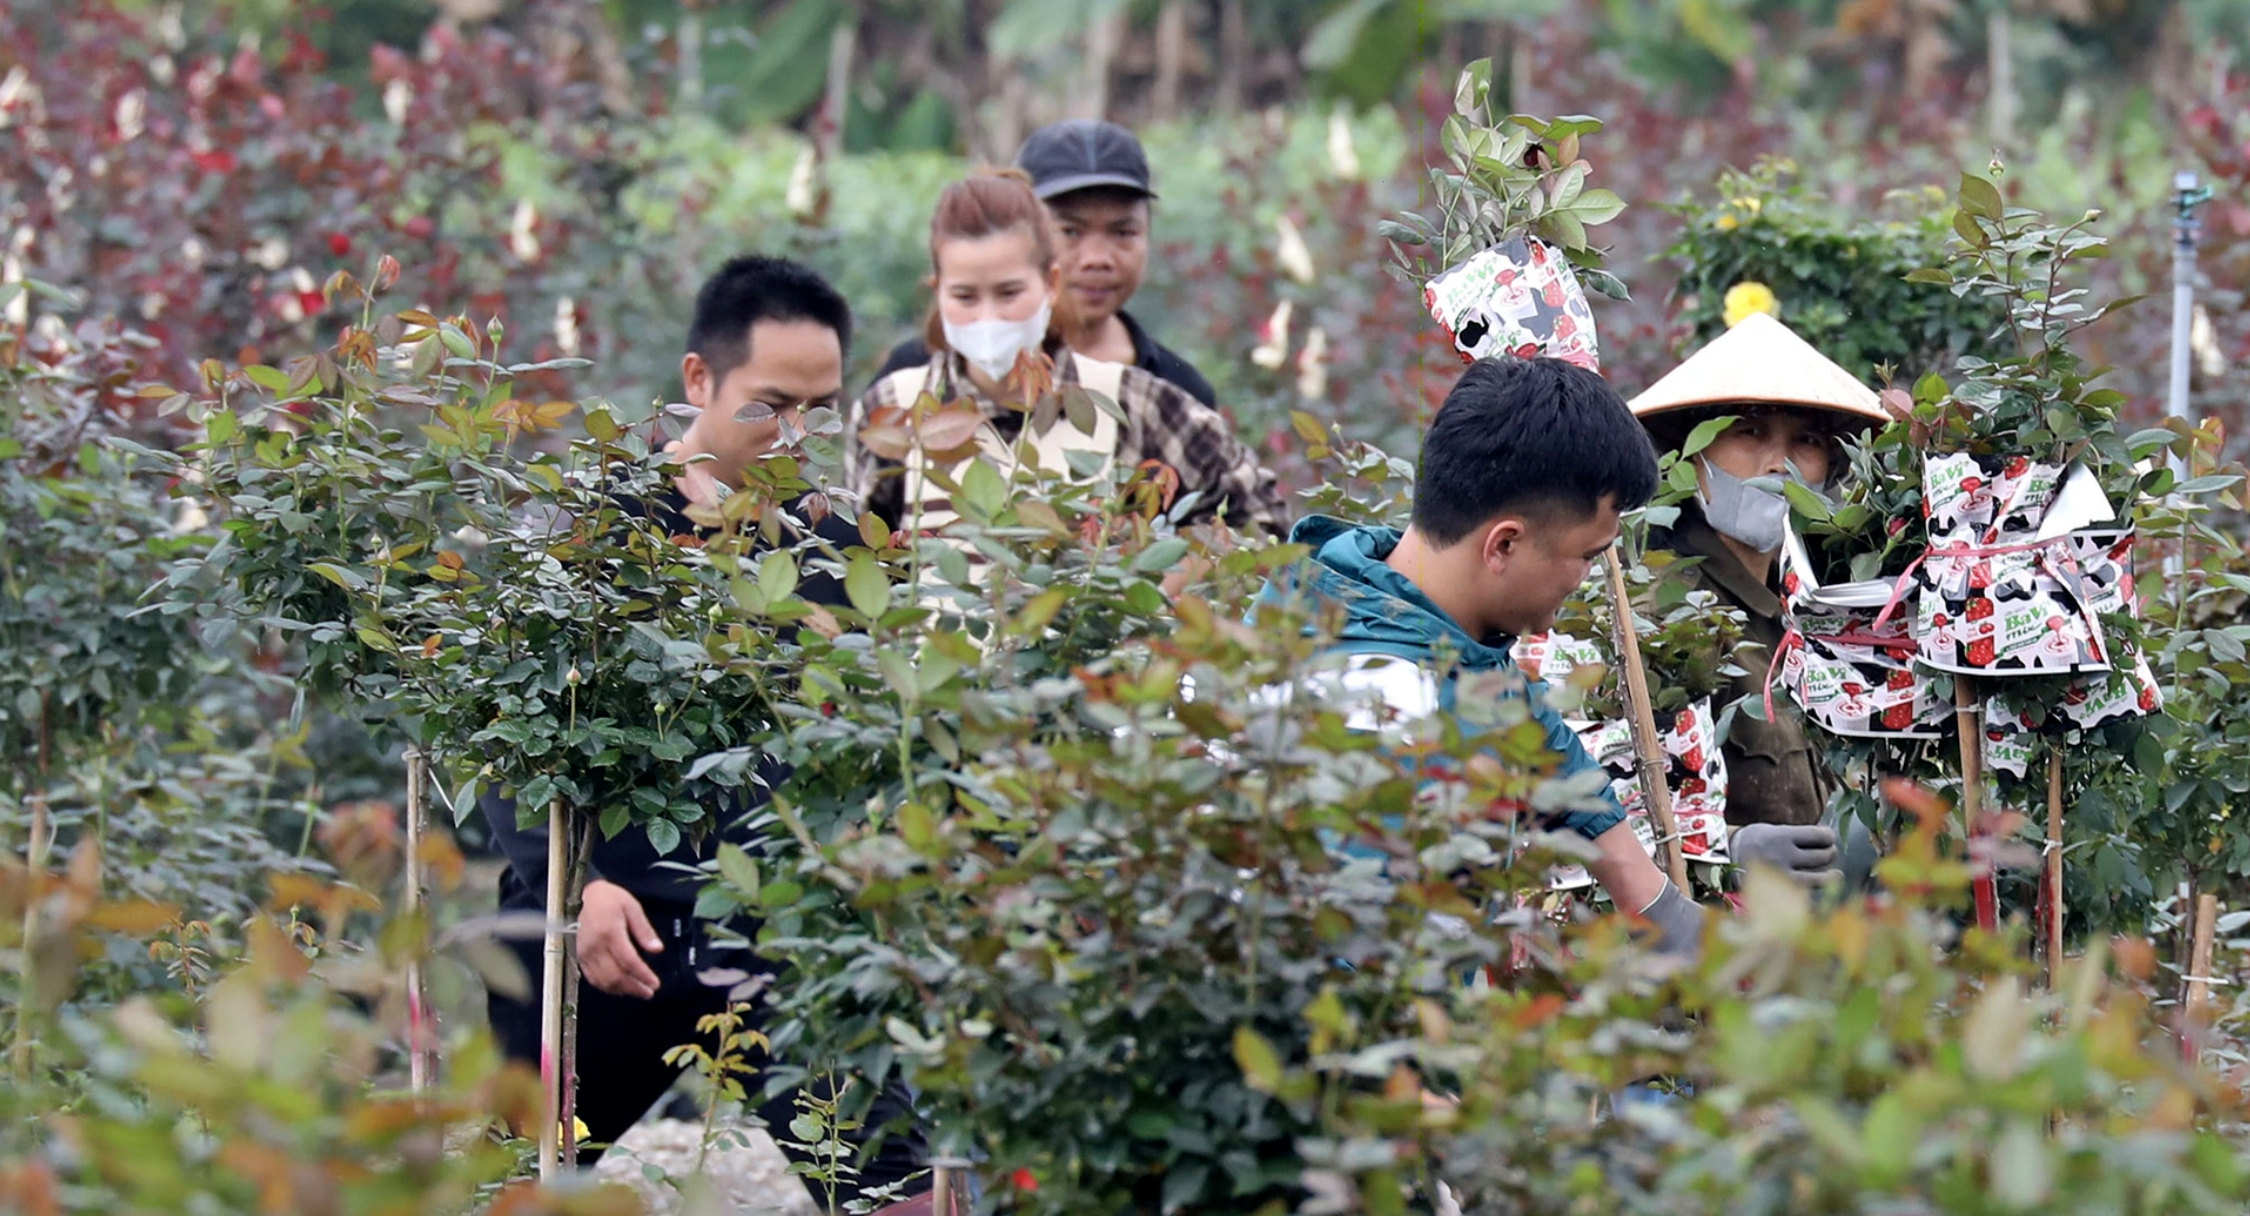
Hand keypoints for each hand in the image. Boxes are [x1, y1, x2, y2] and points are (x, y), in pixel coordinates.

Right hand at [576, 879, 662, 997]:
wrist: (582, 895)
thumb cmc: (610, 899)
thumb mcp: (632, 907)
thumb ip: (644, 930)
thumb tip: (657, 949)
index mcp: (610, 933)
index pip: (628, 961)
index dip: (642, 975)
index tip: (655, 984)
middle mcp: (595, 947)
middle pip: (615, 976)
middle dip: (633, 988)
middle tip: (649, 992)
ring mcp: (585, 954)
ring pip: (603, 981)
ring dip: (622, 990)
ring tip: (638, 991)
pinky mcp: (579, 957)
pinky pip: (593, 979)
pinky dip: (607, 987)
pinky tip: (621, 988)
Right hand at [1730, 823, 1840, 886]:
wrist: (1724, 859)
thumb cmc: (1751, 842)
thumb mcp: (1771, 830)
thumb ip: (1794, 836)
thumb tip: (1823, 840)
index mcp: (1781, 836)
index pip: (1818, 835)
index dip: (1829, 836)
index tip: (1829, 837)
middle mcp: (1783, 855)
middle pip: (1821, 856)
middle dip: (1829, 853)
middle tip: (1830, 852)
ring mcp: (1781, 876)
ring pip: (1818, 878)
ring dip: (1830, 876)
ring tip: (1836, 874)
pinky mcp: (1778, 893)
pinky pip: (1804, 892)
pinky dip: (1815, 890)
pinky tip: (1821, 887)